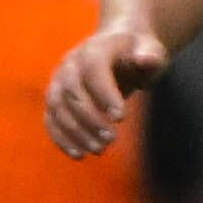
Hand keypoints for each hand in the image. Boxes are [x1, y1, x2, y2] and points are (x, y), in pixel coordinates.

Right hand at [45, 11, 168, 158]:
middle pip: (73, 93)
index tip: (122, 118)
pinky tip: (79, 155)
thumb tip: (147, 59)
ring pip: (58, 109)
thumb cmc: (138, 52)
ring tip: (99, 150)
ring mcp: (58, 81)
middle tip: (112, 139)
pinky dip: (61, 138)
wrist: (118, 48)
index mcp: (94, 49)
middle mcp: (70, 64)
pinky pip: (51, 119)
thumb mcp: (151, 50)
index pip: (93, 70)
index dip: (104, 93)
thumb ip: (151, 55)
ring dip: (75, 132)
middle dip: (90, 119)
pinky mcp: (55, 98)